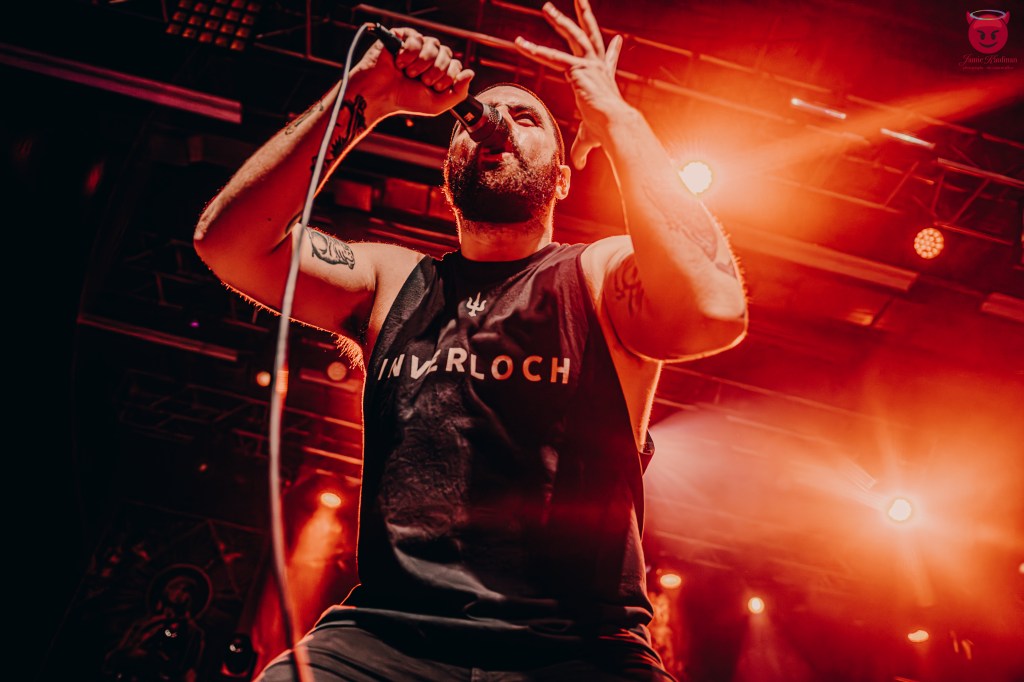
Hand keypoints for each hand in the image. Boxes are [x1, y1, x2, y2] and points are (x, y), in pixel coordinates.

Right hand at [351, 27, 474, 120]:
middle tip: (421, 81)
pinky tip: (399, 63)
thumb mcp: (438, 104)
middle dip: (435, 72)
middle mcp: (430, 55)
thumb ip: (459, 92)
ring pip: (433, 45)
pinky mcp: (403, 36)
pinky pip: (416, 38)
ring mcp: (417, 45)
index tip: (433, 88)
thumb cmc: (406, 100)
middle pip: (447, 53)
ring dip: (422, 64)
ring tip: (409, 74)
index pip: (456, 65)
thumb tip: (471, 72)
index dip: (448, 77)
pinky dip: (409, 54)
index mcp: (439, 69)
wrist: (380, 95)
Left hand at [514, 1, 626, 169]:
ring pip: (572, 36)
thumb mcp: (590, 139)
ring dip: (559, 20)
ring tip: (547, 8)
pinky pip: (552, 57)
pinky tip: (520, 44)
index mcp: (604, 79)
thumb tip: (577, 166)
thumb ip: (581, 148)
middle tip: (578, 0)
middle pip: (589, 35)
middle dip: (582, 16)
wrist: (616, 126)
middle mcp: (598, 67)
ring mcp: (589, 64)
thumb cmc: (607, 133)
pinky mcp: (577, 69)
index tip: (617, 40)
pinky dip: (535, 51)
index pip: (608, 60)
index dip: (613, 51)